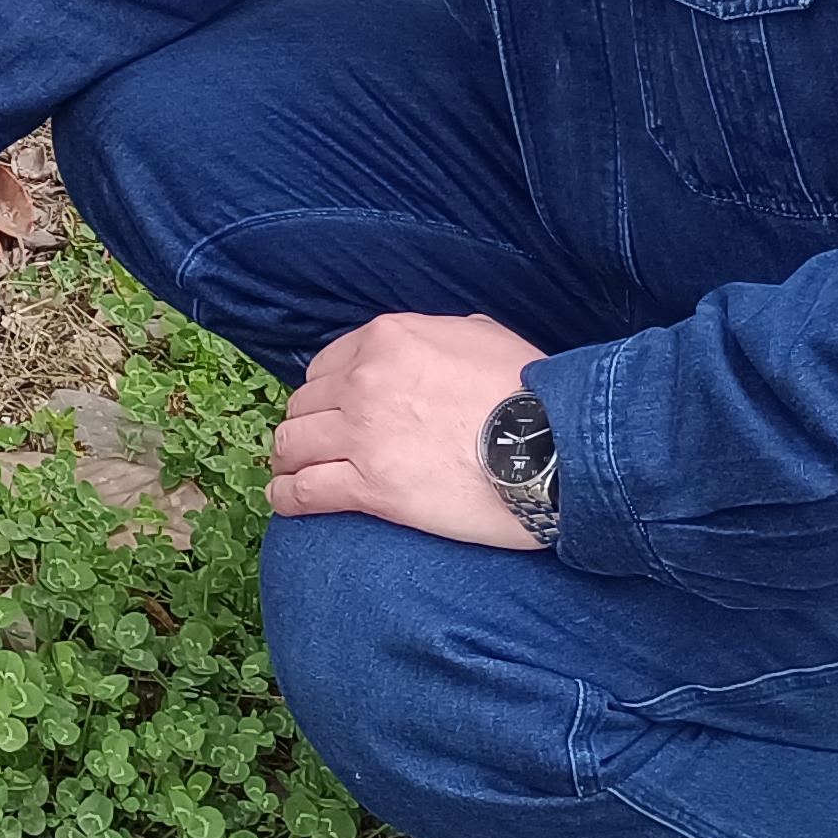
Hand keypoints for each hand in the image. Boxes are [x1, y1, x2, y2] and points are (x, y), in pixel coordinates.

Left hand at [267, 311, 544, 548]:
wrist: (552, 448)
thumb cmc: (531, 394)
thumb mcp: (484, 336)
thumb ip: (444, 334)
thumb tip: (441, 341)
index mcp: (388, 339)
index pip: (326, 365)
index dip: (325, 392)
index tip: (329, 411)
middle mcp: (364, 380)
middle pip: (305, 404)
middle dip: (306, 425)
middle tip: (312, 447)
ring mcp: (363, 433)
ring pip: (294, 444)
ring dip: (289, 460)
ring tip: (289, 475)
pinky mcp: (370, 486)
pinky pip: (306, 490)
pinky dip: (288, 497)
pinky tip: (285, 502)